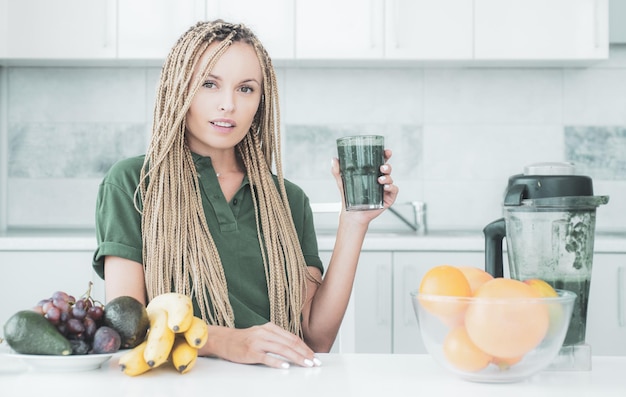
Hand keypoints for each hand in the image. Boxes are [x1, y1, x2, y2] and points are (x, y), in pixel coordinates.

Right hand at [202, 322, 320, 368]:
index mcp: (270, 328)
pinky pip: (266, 357)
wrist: (223, 340)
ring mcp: (258, 342)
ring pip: (281, 349)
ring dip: (296, 358)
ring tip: (305, 364)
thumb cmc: (244, 340)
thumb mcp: (262, 335)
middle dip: (304, 353)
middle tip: (314, 362)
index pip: (292, 338)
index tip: (314, 356)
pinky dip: (277, 361)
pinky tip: (285, 366)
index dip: (305, 347)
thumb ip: (276, 339)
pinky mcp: (250, 351)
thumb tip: (295, 349)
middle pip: (289, 343)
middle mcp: (265, 333)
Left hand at [331, 148, 398, 224]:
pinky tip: (385, 187)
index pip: (380, 161)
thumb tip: (334, 159)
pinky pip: (394, 190)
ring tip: (380, 179)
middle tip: (382, 167)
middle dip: (387, 166)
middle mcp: (379, 179)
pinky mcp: (388, 198)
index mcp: (371, 173)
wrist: (352, 214)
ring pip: (391, 179)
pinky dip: (391, 187)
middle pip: (388, 169)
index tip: (386, 152)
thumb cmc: (348, 197)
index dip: (385, 155)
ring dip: (388, 177)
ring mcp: (384, 189)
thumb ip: (337, 171)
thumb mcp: (342, 182)